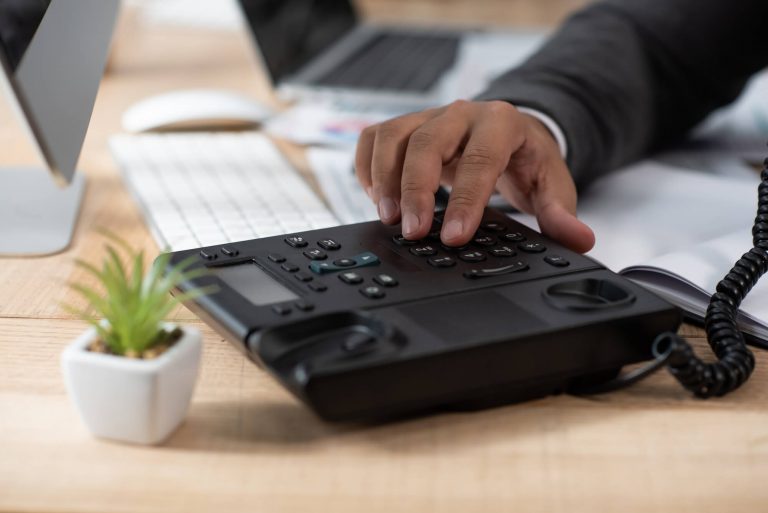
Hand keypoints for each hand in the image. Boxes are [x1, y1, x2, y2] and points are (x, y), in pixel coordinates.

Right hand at [354, 100, 594, 252]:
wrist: (506, 131)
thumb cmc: (525, 160)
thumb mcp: (550, 184)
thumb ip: (561, 213)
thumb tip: (579, 239)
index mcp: (501, 124)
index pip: (480, 159)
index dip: (466, 200)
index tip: (455, 237)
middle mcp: (461, 114)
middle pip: (426, 142)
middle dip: (415, 190)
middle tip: (413, 232)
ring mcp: (428, 117)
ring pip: (393, 137)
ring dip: (384, 180)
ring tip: (389, 219)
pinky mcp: (404, 126)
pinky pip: (373, 139)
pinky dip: (367, 169)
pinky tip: (376, 199)